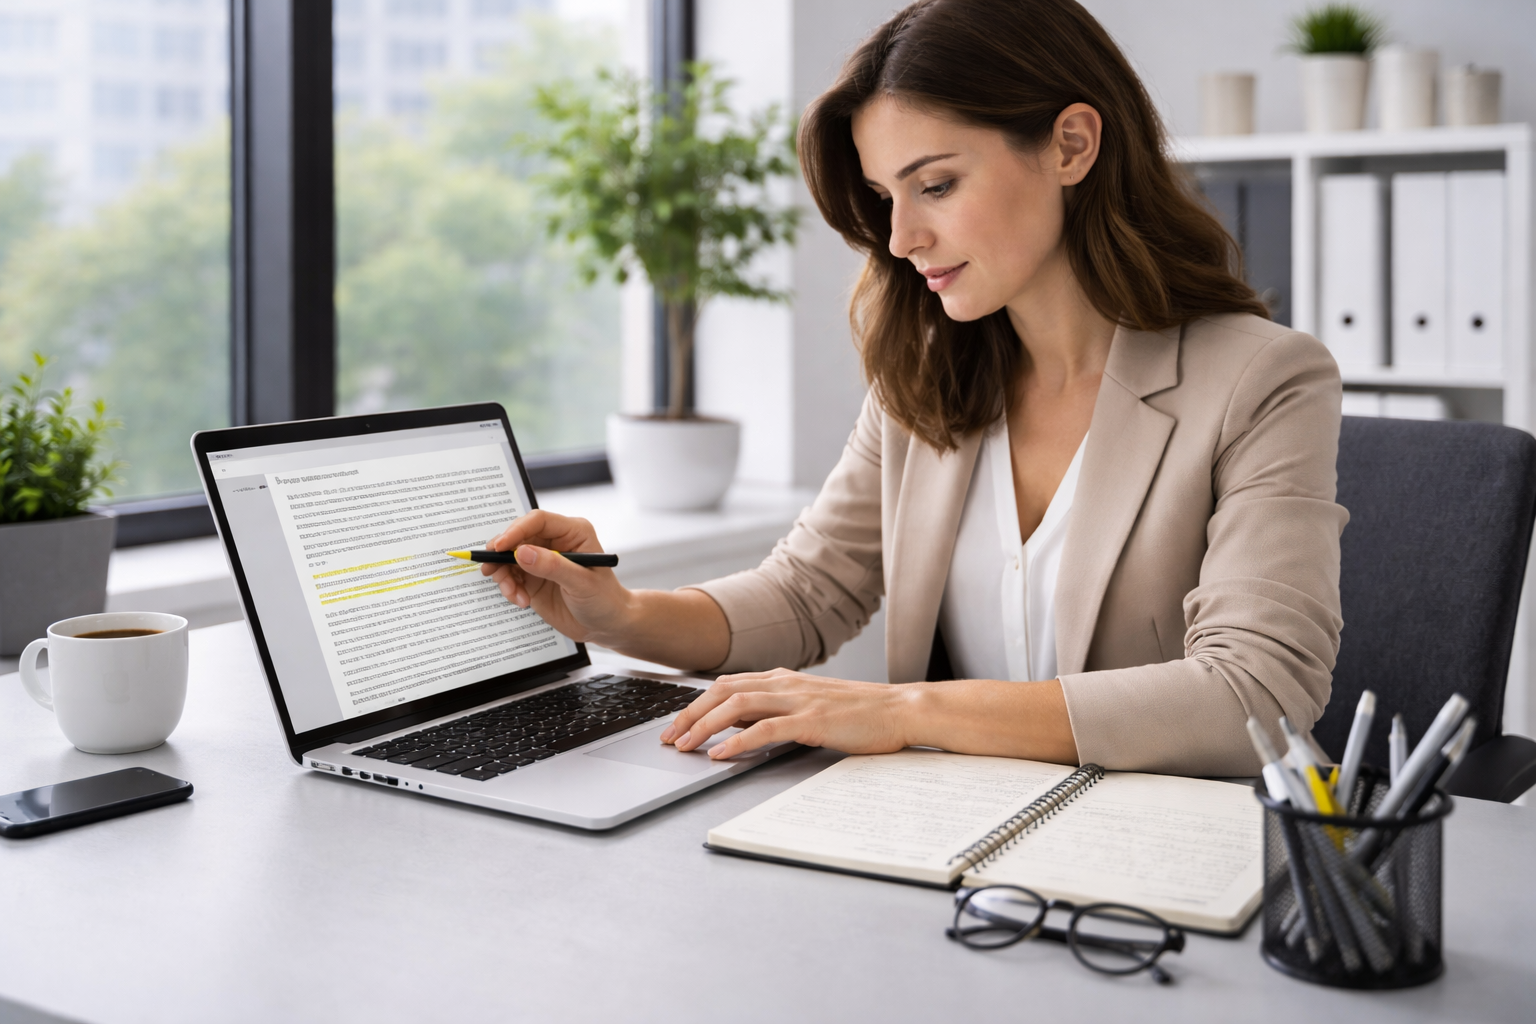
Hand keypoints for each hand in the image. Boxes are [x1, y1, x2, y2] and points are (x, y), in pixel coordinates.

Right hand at [481, 509, 631, 644]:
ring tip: (514, 594)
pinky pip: (510, 576)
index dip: (516, 530)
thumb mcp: (582, 583)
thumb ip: (552, 567)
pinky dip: (509, 588)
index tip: (500, 547)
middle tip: (491, 569)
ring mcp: (542, 560)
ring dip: (504, 575)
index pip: (538, 521)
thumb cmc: (605, 600)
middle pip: (518, 536)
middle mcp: (555, 542)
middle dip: (502, 554)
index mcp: (573, 532)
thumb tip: (522, 553)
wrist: (607, 625)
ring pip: (509, 557)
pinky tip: (522, 601)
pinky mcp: (533, 578)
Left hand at [659, 669, 915, 758]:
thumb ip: (781, 709)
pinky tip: (720, 754)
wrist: (903, 709)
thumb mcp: (814, 704)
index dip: (697, 704)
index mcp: (785, 678)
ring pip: (737, 706)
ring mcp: (799, 699)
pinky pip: (765, 729)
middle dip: (690, 714)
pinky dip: (737, 742)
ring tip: (685, 746)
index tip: (677, 725)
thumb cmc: (863, 712)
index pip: (728, 685)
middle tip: (669, 738)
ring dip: (704, 726)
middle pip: (723, 691)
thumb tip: (745, 725)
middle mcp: (786, 683)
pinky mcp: (812, 720)